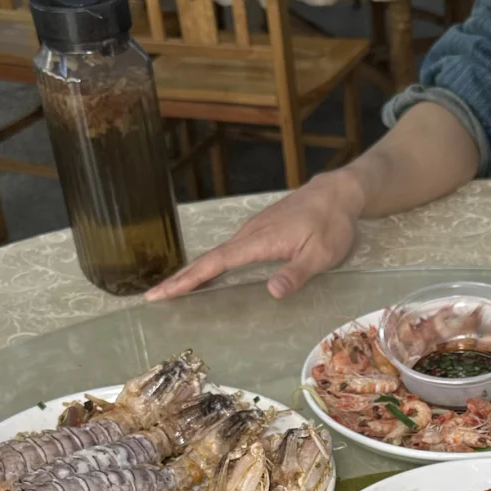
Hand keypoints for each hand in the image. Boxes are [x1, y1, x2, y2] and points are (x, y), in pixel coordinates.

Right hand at [145, 169, 364, 300]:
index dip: (188, 279)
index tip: (162, 292)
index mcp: (258, 241)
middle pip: (208, 260)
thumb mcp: (321, 254)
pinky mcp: (259, 231)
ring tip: (174, 291)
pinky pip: (229, 251)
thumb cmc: (331, 225)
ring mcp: (253, 231)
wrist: (337, 193)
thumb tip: (271, 292)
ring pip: (217, 255)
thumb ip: (296, 273)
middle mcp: (249, 234)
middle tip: (153, 296)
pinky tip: (208, 275)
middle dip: (180, 278)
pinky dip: (212, 264)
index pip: (215, 263)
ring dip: (194, 272)